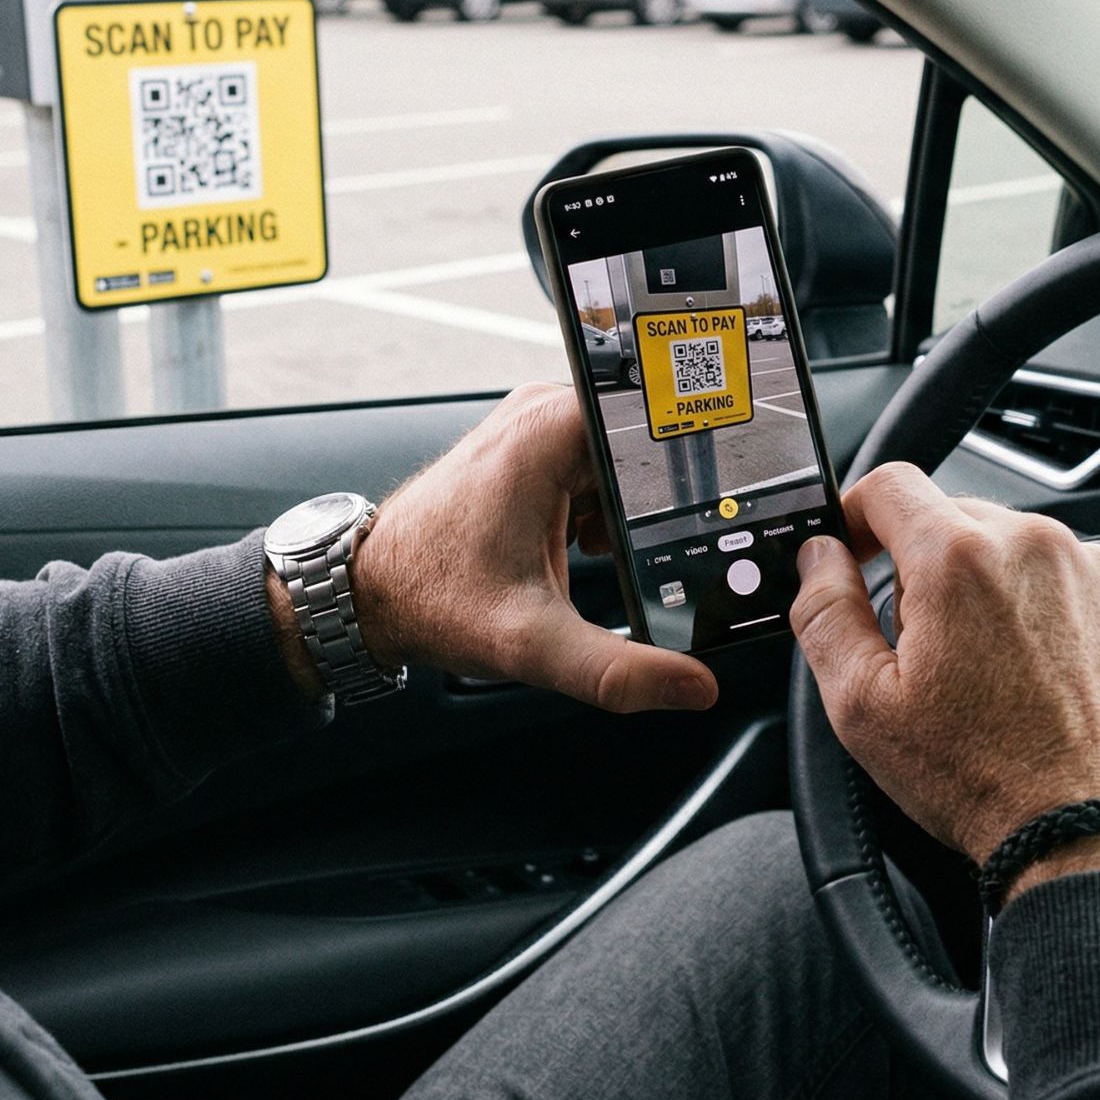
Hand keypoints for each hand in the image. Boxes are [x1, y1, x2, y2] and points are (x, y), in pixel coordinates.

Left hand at [340, 383, 717, 713]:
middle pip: (650, 441)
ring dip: (637, 509)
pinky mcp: (532, 453)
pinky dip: (608, 510)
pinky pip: (598, 469)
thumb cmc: (430, 598)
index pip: (662, 417)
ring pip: (627, 460)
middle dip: (669, 498)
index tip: (729, 503)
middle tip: (676, 550)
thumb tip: (691, 685)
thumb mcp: (531, 643)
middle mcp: (545, 415)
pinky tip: (594, 551)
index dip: (704, 460)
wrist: (370, 592)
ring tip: (621, 555)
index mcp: (551, 431)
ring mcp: (537, 430)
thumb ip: (616, 670)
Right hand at [788, 463, 1099, 900]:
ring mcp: (1096, 572)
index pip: (888, 484)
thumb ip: (824, 613)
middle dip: (919, 566)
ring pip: (1011, 550)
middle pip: (951, 517)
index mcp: (960, 559)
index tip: (849, 551)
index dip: (852, 514)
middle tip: (914, 643)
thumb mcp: (862, 706)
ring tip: (982, 673)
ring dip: (983, 588)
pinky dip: (1040, 613)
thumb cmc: (987, 780)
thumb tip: (817, 560)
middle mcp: (1035, 547)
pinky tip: (1032, 679)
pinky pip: (1068, 582)